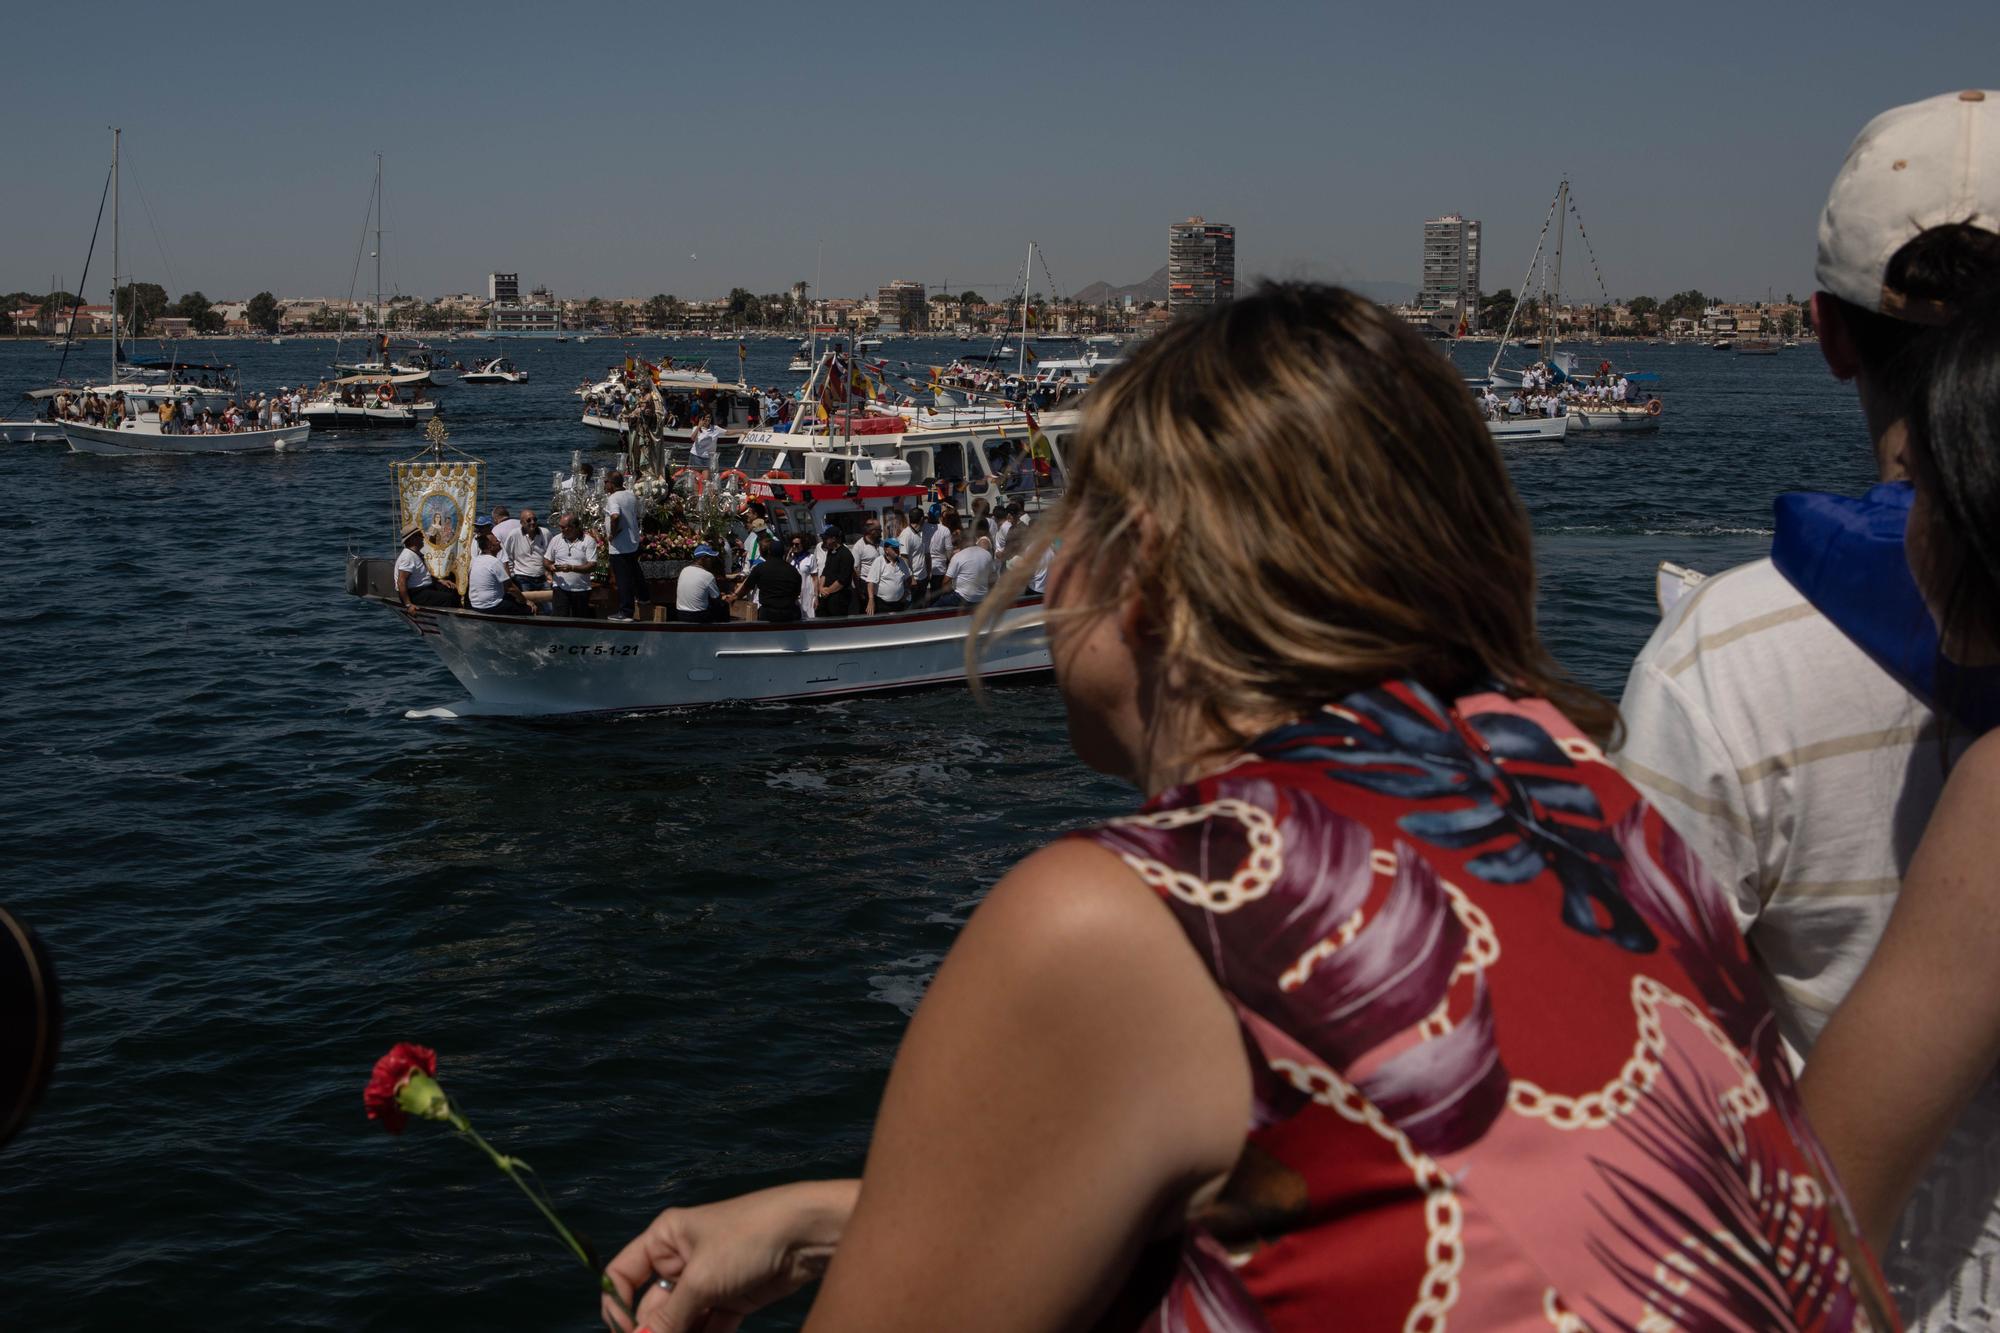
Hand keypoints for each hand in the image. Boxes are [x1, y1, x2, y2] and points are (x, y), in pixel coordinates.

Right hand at [600, 1180, 856, 1332]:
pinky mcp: (733, 1299)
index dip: (617, 1306)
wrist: (809, 1234)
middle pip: (652, 1306)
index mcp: (665, 1238)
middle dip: (653, 1331)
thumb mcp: (702, 1280)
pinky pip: (708, 1327)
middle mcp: (682, 1259)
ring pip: (681, 1320)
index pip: (623, 1275)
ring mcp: (709, 1281)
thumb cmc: (748, 1240)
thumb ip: (668, 1317)